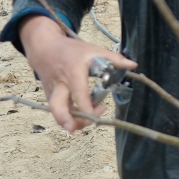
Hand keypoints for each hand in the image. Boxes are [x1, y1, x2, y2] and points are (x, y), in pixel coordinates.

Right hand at [19, 15, 135, 131]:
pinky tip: (83, 114)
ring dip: (70, 122)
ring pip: (56, 112)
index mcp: (73, 73)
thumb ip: (114, 59)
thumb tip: (133, 65)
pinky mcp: (49, 98)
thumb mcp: (93, 50)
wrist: (44, 49)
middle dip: (66, 120)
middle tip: (75, 128)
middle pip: (57, 107)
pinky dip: (68, 116)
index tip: (99, 112)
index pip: (78, 93)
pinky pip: (57, 111)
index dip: (87, 107)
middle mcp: (60, 86)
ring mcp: (52, 93)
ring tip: (88, 121)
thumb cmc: (71, 50)